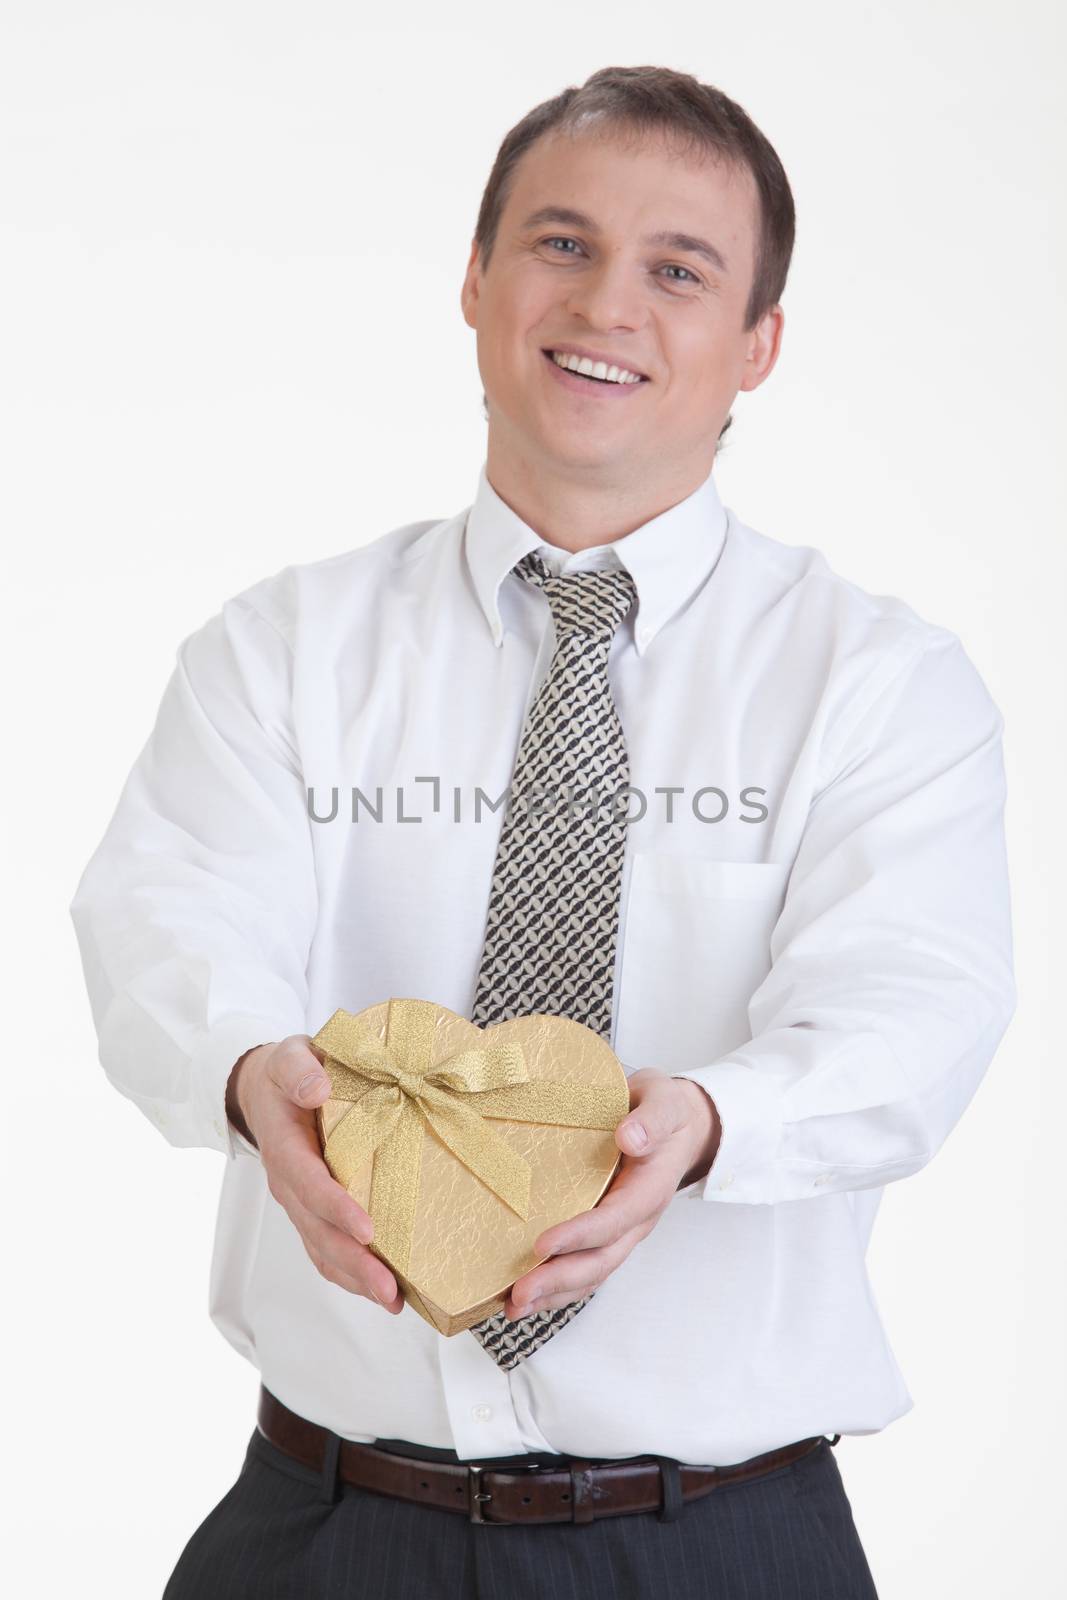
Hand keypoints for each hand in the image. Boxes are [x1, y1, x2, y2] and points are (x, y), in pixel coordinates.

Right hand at [227, 1037, 403, 1314]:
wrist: (263, 1090)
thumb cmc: (287, 1073)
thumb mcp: (289, 1057)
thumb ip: (299, 1069)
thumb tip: (318, 1088)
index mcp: (285, 1147)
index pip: (309, 1183)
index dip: (335, 1208)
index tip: (366, 1229)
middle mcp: (289, 1184)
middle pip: (317, 1232)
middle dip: (353, 1263)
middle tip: (388, 1288)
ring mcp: (298, 1204)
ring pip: (321, 1250)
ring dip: (354, 1279)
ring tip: (392, 1300)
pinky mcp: (310, 1212)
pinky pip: (325, 1250)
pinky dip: (349, 1274)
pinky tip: (382, 1290)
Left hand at [504, 1069, 720, 1320]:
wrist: (678, 1126)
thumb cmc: (665, 1112)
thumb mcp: (663, 1103)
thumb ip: (650, 1120)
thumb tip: (629, 1137)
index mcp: (649, 1189)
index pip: (614, 1220)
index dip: (579, 1236)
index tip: (542, 1245)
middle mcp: (636, 1220)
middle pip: (600, 1261)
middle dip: (559, 1280)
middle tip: (519, 1293)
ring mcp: (621, 1231)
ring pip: (591, 1272)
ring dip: (554, 1293)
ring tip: (514, 1307)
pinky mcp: (606, 1233)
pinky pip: (583, 1266)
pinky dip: (555, 1287)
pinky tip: (523, 1297)